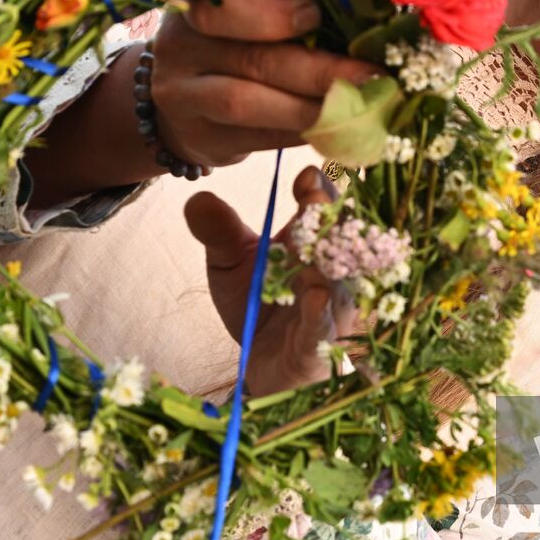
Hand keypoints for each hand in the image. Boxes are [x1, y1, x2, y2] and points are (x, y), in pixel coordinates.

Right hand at [152, 0, 380, 167]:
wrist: (173, 109)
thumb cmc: (222, 50)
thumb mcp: (232, 22)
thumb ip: (273, 17)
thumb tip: (351, 21)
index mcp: (192, 10)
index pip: (223, 8)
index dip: (270, 14)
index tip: (314, 16)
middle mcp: (180, 54)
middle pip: (251, 60)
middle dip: (318, 70)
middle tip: (370, 75)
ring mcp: (185, 103)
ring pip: (248, 104)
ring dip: (311, 107)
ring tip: (361, 106)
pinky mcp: (206, 142)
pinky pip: (261, 139)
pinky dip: (304, 133)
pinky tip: (340, 127)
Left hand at [184, 166, 359, 396]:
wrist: (255, 362)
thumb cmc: (253, 303)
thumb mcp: (228, 263)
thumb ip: (217, 232)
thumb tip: (199, 199)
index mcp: (314, 243)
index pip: (326, 209)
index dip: (320, 190)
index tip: (305, 178)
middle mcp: (332, 273)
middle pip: (341, 242)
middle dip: (329, 222)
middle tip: (315, 201)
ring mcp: (332, 311)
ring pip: (340, 285)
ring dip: (328, 267)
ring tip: (315, 251)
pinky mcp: (320, 347)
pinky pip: (325, 328)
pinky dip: (322, 313)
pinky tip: (316, 296)